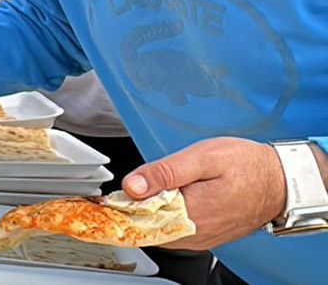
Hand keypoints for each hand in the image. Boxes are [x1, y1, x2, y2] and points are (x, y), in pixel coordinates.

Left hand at [122, 137, 286, 249]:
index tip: (116, 191)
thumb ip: (163, 173)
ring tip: (155, 188)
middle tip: (137, 184)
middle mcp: (194, 234)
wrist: (279, 180)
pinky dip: (163, 216)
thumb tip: (131, 186)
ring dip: (148, 211)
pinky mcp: (204, 236)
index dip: (122, 205)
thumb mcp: (201, 158)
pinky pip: (173, 231)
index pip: (138, 220)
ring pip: (158, 230)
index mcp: (190, 215)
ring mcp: (199, 238)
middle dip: (134, 206)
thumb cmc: (246, 166)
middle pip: (145, 226)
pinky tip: (168, 198)